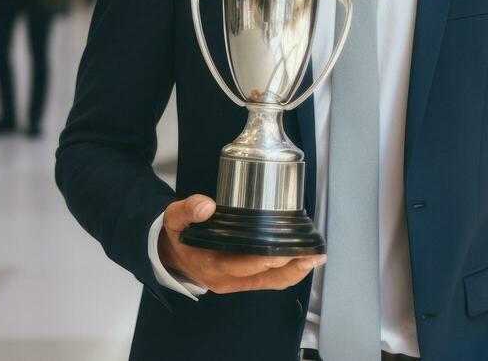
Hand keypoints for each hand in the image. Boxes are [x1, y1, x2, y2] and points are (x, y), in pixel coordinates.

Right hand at [158, 194, 324, 293]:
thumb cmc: (179, 235)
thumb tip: (207, 205)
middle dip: (290, 266)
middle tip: (311, 254)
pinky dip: (288, 271)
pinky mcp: (245, 278)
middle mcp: (228, 278)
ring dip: (294, 271)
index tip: (284, 249)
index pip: (243, 265)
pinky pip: (270, 280)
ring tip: (315, 258)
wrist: (172, 254)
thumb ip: (188, 210)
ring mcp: (238, 281)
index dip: (265, 259)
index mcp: (213, 265)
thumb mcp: (174, 218)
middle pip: (264, 277)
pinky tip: (303, 259)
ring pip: (271, 282)